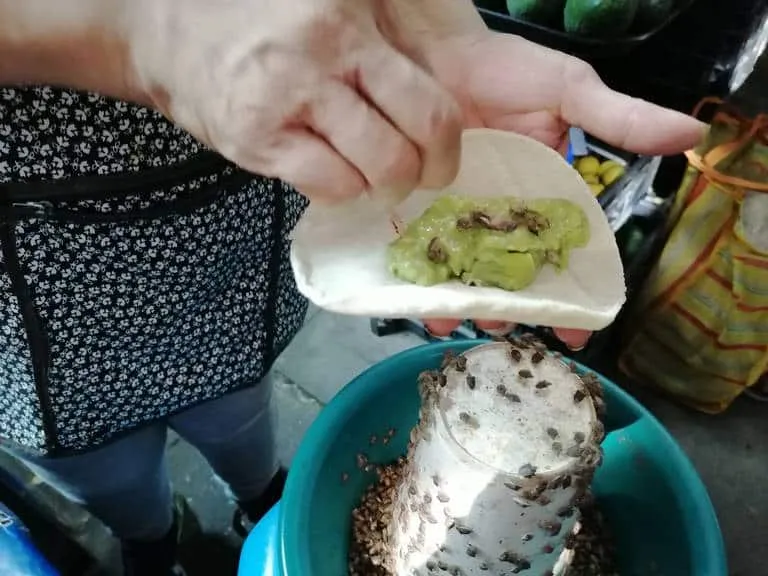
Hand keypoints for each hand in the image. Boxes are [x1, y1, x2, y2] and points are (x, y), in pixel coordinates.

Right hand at [122, 0, 463, 202]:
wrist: (168, 22)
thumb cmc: (263, 17)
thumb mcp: (336, 2)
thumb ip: (386, 36)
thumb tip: (440, 97)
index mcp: (351, 24)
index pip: (430, 108)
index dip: (445, 149)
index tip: (438, 158)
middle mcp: (321, 60)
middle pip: (404, 151)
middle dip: (418, 177)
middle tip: (411, 176)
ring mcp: (284, 103)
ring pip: (368, 175)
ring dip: (377, 187)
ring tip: (368, 173)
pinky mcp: (254, 140)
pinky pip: (323, 186)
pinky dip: (338, 190)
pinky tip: (330, 173)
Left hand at [384, 0, 704, 348]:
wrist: (433, 52)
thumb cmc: (503, 68)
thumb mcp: (568, 90)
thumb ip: (621, 118)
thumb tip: (693, 133)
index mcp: (546, 197)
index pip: (566, 253)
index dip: (575, 293)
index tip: (578, 331)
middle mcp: (503, 215)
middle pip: (513, 275)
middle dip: (513, 309)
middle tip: (506, 329)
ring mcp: (459, 217)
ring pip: (467, 272)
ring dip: (465, 301)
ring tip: (457, 320)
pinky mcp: (420, 212)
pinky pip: (424, 255)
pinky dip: (421, 281)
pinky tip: (418, 303)